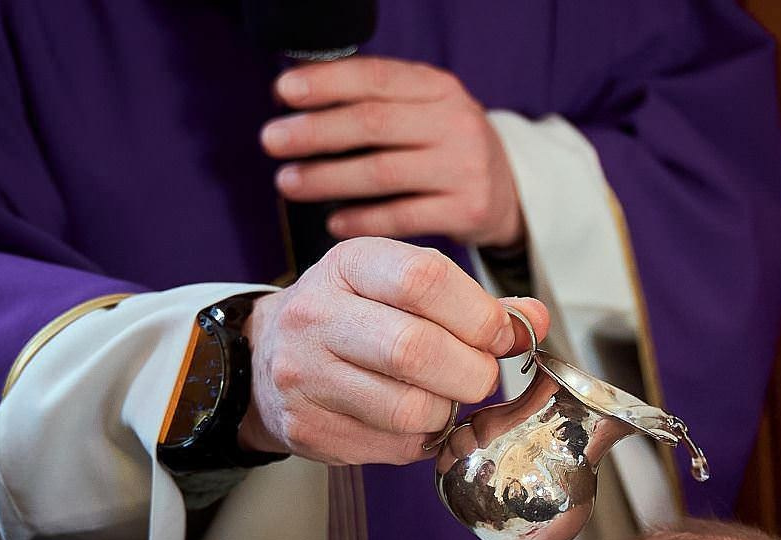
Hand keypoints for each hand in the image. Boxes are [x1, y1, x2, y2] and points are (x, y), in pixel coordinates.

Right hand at [238, 236, 549, 464]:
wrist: (267, 356)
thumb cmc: (357, 316)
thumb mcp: (404, 288)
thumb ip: (475, 304)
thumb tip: (534, 321)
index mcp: (349, 264)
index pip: (425, 279)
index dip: (480, 315)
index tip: (500, 337)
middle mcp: (316, 314)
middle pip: (417, 350)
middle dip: (471, 373)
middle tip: (478, 377)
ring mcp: (304, 375)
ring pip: (410, 409)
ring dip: (446, 411)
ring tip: (439, 397)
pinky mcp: (308, 428)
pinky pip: (393, 446)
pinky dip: (419, 439)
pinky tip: (409, 419)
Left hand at [264, 56, 524, 248]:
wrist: (508, 192)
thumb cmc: (444, 147)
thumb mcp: (423, 109)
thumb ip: (375, 101)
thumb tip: (294, 97)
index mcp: (438, 88)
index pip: (375, 78)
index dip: (326, 83)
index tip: (283, 92)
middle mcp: (456, 123)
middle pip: (373, 124)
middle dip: (315, 132)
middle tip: (272, 141)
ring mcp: (465, 168)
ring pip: (382, 173)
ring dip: (327, 178)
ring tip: (288, 182)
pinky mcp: (468, 210)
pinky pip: (403, 217)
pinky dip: (362, 220)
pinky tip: (333, 221)